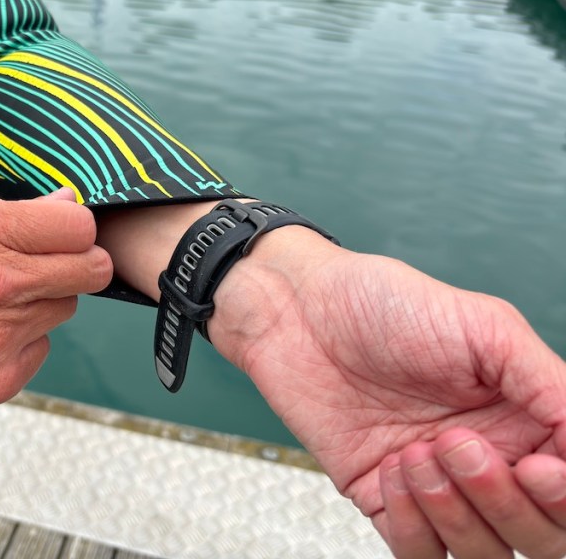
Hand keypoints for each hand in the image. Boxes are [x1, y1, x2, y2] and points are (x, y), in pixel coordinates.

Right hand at [0, 189, 111, 441]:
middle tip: (50, 266)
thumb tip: (68, 206)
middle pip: (91, 270)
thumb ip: (11, 216)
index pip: (79, 226)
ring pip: (65, 308)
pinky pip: (42, 347)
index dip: (74, 229)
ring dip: (44, 301)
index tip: (61, 235)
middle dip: (78, 264)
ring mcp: (0, 337)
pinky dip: (23, 340)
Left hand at [210, 228, 565, 557]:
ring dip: (456, 512)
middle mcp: (489, 459)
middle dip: (506, 503)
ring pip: (483, 551)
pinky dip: (414, 524)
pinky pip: (418, 552)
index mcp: (527, 419)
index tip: (538, 468)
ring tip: (418, 451)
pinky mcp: (383, 498)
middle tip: (459, 444)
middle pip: (540, 534)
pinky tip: (393, 467)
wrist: (298, 309)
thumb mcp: (485, 327)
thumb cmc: (384, 303)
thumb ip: (549, 385)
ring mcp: (436, 485)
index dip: (564, 496)